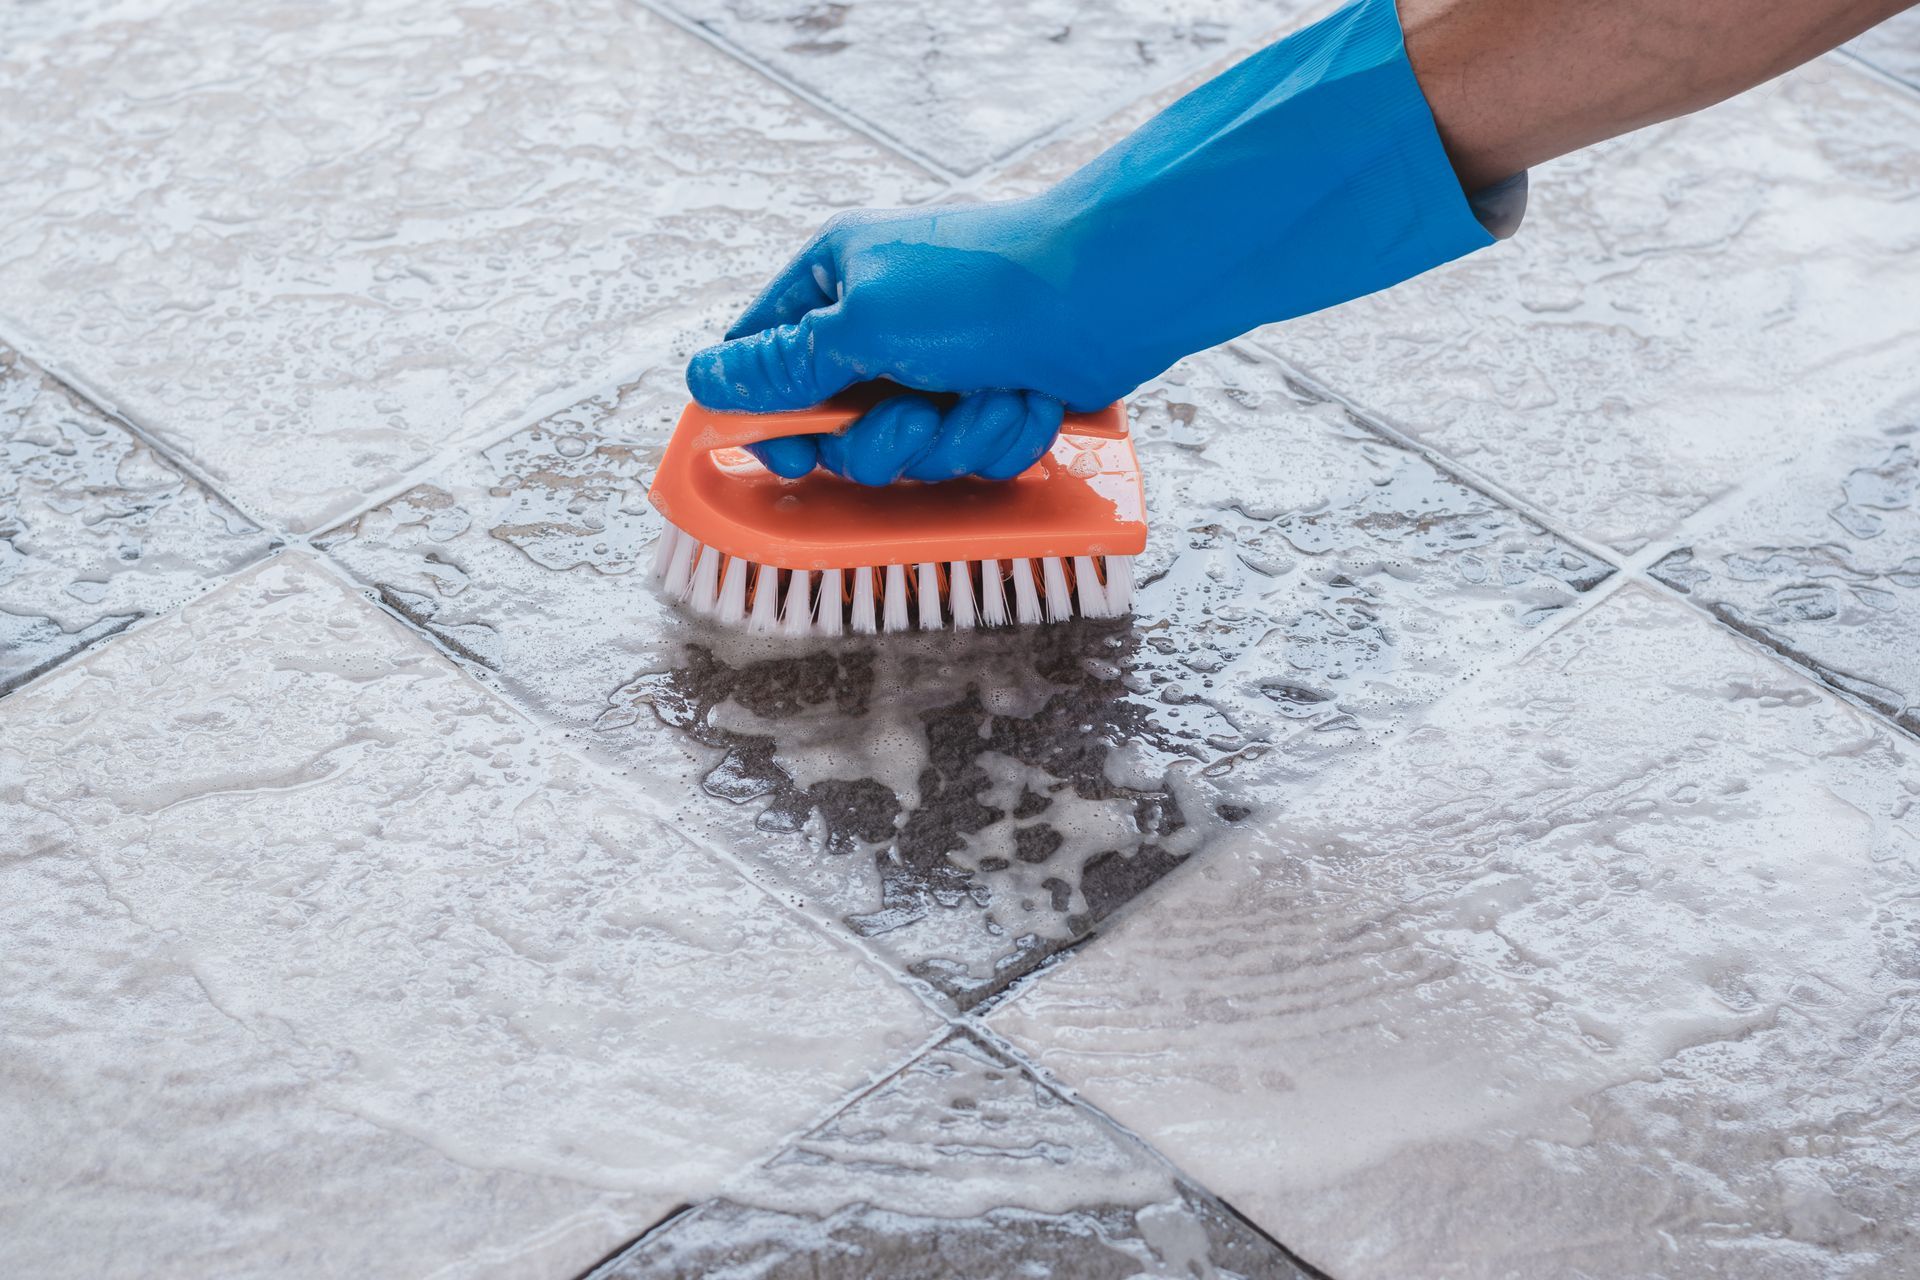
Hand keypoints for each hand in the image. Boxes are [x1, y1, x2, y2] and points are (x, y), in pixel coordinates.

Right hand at [688, 0, 1508, 483]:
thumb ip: (783, 367)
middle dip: (885, 443)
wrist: (1114, 292)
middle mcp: (883, 325)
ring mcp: (941, 367)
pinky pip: (971, 458)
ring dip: (953, 440)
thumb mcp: (863, 324)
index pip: (763, 364)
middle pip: (838, 432)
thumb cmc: (988, 288)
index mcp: (834, 282)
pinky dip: (1001, 437)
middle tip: (917, 416)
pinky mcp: (994, 400)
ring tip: (989, 394)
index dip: (772, 423)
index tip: (793, 457)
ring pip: (910, 456)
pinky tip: (1027, 398)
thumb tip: (705, 380)